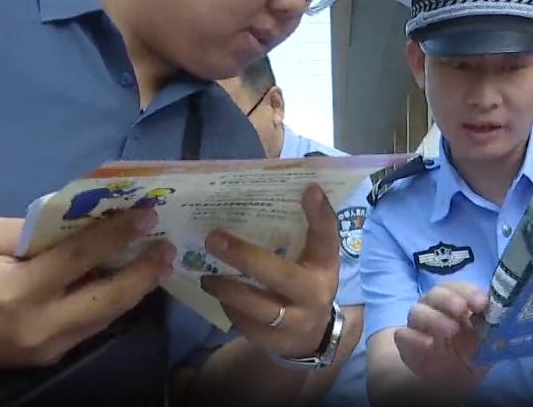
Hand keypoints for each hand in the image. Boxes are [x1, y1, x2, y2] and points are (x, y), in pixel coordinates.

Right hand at [0, 209, 173, 367]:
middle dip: (144, 272)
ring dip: (137, 290)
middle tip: (169, 247)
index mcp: (18, 291)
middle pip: (108, 299)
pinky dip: (113, 304)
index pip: (80, 258)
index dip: (117, 235)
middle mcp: (39, 325)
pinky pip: (91, 328)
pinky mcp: (49, 358)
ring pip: (106, 318)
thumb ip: (33, 229)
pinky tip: (131, 284)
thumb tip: (84, 221)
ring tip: (160, 263)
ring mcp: (47, 349)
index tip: (147, 216)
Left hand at [200, 185, 338, 358]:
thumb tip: (294, 189)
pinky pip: (245, 324)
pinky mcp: (274, 342)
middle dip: (244, 256)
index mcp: (324, 267)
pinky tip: (218, 293)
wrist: (312, 336)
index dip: (320, 215)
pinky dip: (229, 307)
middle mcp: (314, 294)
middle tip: (213, 239)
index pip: (327, 238)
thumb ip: (304, 231)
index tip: (309, 189)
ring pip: (257, 306)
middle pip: (279, 275)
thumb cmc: (306, 283)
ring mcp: (295, 322)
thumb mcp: (313, 258)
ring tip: (206, 275)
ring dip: (227, 288)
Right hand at [394, 282, 488, 391]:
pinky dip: (415, 338)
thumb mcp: (488, 346)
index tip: (482, 303)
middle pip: (436, 293)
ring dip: (434, 318)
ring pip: (417, 310)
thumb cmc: (470, 354)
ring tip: (451, 330)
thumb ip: (495, 334)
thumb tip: (506, 325)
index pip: (459, 288)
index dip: (469, 291)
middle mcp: (435, 308)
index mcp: (457, 303)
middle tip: (463, 311)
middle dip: (450, 299)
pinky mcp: (406, 343)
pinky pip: (403, 334)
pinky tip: (431, 345)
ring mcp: (418, 325)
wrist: (450, 379)